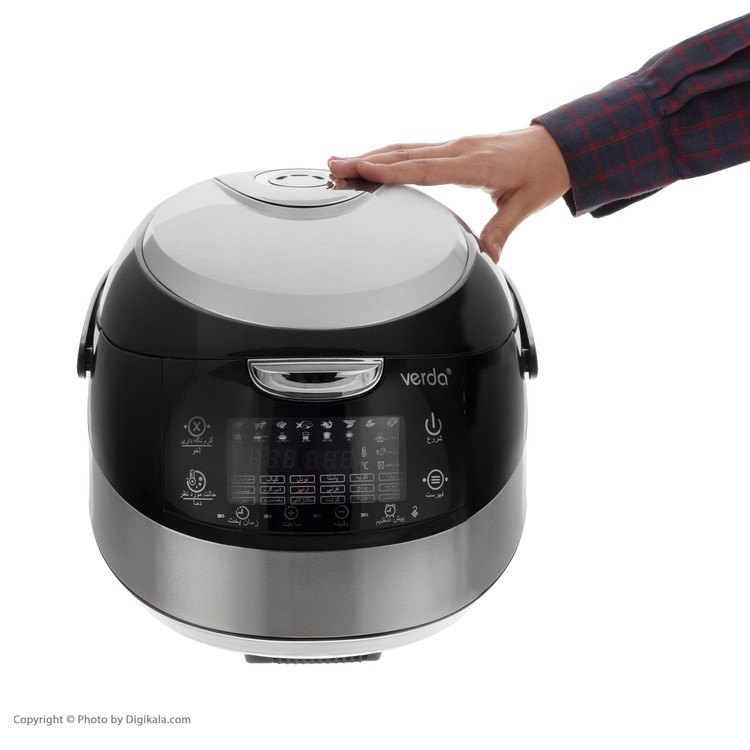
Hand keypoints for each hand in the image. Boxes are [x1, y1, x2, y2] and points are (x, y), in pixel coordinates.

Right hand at [328, 125, 569, 261]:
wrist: (558, 145)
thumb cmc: (543, 173)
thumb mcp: (525, 205)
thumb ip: (500, 230)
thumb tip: (488, 258)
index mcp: (474, 164)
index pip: (425, 168)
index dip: (392, 170)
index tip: (362, 170)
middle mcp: (459, 150)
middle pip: (405, 155)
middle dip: (367, 160)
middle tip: (333, 165)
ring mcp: (454, 147)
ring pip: (405, 149)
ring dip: (371, 155)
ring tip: (339, 161)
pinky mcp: (453, 149)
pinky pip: (414, 150)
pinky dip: (389, 155)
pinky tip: (370, 160)